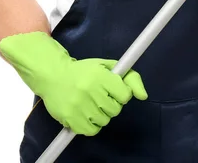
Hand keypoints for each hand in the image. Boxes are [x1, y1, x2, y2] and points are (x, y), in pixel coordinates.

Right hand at [0, 32, 146, 135]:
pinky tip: (86, 113)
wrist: (53, 75)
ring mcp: (79, 106)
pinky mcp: (70, 119)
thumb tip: (143, 96)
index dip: (121, 93)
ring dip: (101, 114)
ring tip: (91, 103)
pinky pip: (92, 131)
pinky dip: (92, 125)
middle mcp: (90, 90)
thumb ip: (129, 78)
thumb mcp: (107, 66)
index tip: (113, 89)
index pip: (125, 95)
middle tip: (100, 96)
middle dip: (111, 103)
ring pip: (105, 121)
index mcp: (101, 75)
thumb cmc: (83, 71)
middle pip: (115, 109)